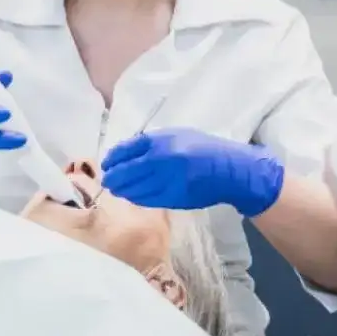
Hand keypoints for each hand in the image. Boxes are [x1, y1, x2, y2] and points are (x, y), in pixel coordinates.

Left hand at [102, 127, 284, 217]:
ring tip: (118, 190)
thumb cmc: (202, 149)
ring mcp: (166, 180)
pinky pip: (148, 200)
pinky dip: (137, 198)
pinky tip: (133, 196)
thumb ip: (151, 143)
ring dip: (123, 190)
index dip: (113, 158)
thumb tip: (126, 153)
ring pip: (134, 189)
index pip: (125, 150)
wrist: (229, 170)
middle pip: (126, 171)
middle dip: (113, 177)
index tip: (106, 164)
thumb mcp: (176, 135)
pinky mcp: (174, 197)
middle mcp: (160, 160)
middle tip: (108, 180)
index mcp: (160, 141)